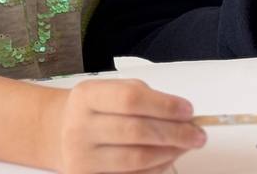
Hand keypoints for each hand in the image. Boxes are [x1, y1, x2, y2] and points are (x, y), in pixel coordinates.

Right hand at [44, 79, 202, 173]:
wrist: (58, 132)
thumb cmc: (96, 109)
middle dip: (175, 133)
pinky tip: (167, 159)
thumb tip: (183, 115)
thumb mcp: (111, 90)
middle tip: (198, 134)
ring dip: (169, 153)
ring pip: (136, 158)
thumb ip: (145, 98)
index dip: (165, 105)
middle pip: (136, 131)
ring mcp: (81, 157)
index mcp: (87, 96)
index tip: (188, 111)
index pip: (131, 99)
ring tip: (186, 146)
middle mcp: (79, 127)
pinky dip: (155, 169)